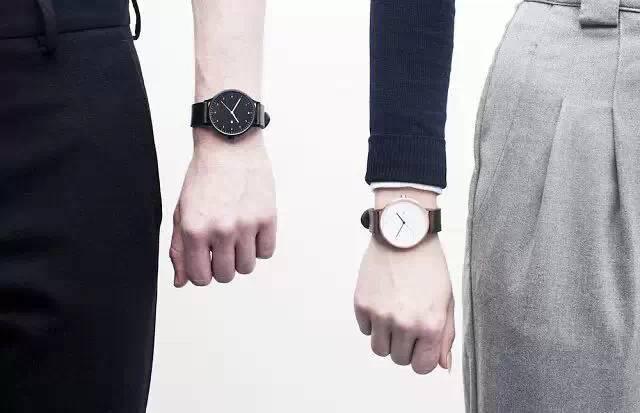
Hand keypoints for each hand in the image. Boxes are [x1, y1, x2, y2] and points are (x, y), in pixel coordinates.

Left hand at [170, 129, 276, 285]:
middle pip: (225, 276)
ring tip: (237, 236)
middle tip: (222, 247)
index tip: (206, 261)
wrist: (230, 145)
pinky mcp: (267, 217)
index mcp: (194, 229)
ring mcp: (246, 224)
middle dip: (223, 266)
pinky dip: (259, 246)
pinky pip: (266, 252)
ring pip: (247, 267)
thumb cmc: (204, 176)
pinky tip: (252, 229)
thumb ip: (179, 249)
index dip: (203, 273)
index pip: (200, 278)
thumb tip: (181, 281)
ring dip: (242, 257)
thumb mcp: (183, 211)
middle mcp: (220, 229)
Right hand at [354, 189, 453, 373]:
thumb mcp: (446, 300)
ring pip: (378, 349)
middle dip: (404, 347)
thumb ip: (445, 336)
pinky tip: (383, 301)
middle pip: (398, 359)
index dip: (421, 358)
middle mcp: (404, 323)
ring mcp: (380, 314)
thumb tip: (442, 365)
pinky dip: (372, 321)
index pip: (421, 367)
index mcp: (430, 325)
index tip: (420, 345)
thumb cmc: (428, 264)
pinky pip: (365, 329)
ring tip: (394, 315)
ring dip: (386, 338)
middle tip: (407, 323)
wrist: (404, 235)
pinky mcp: (362, 303)